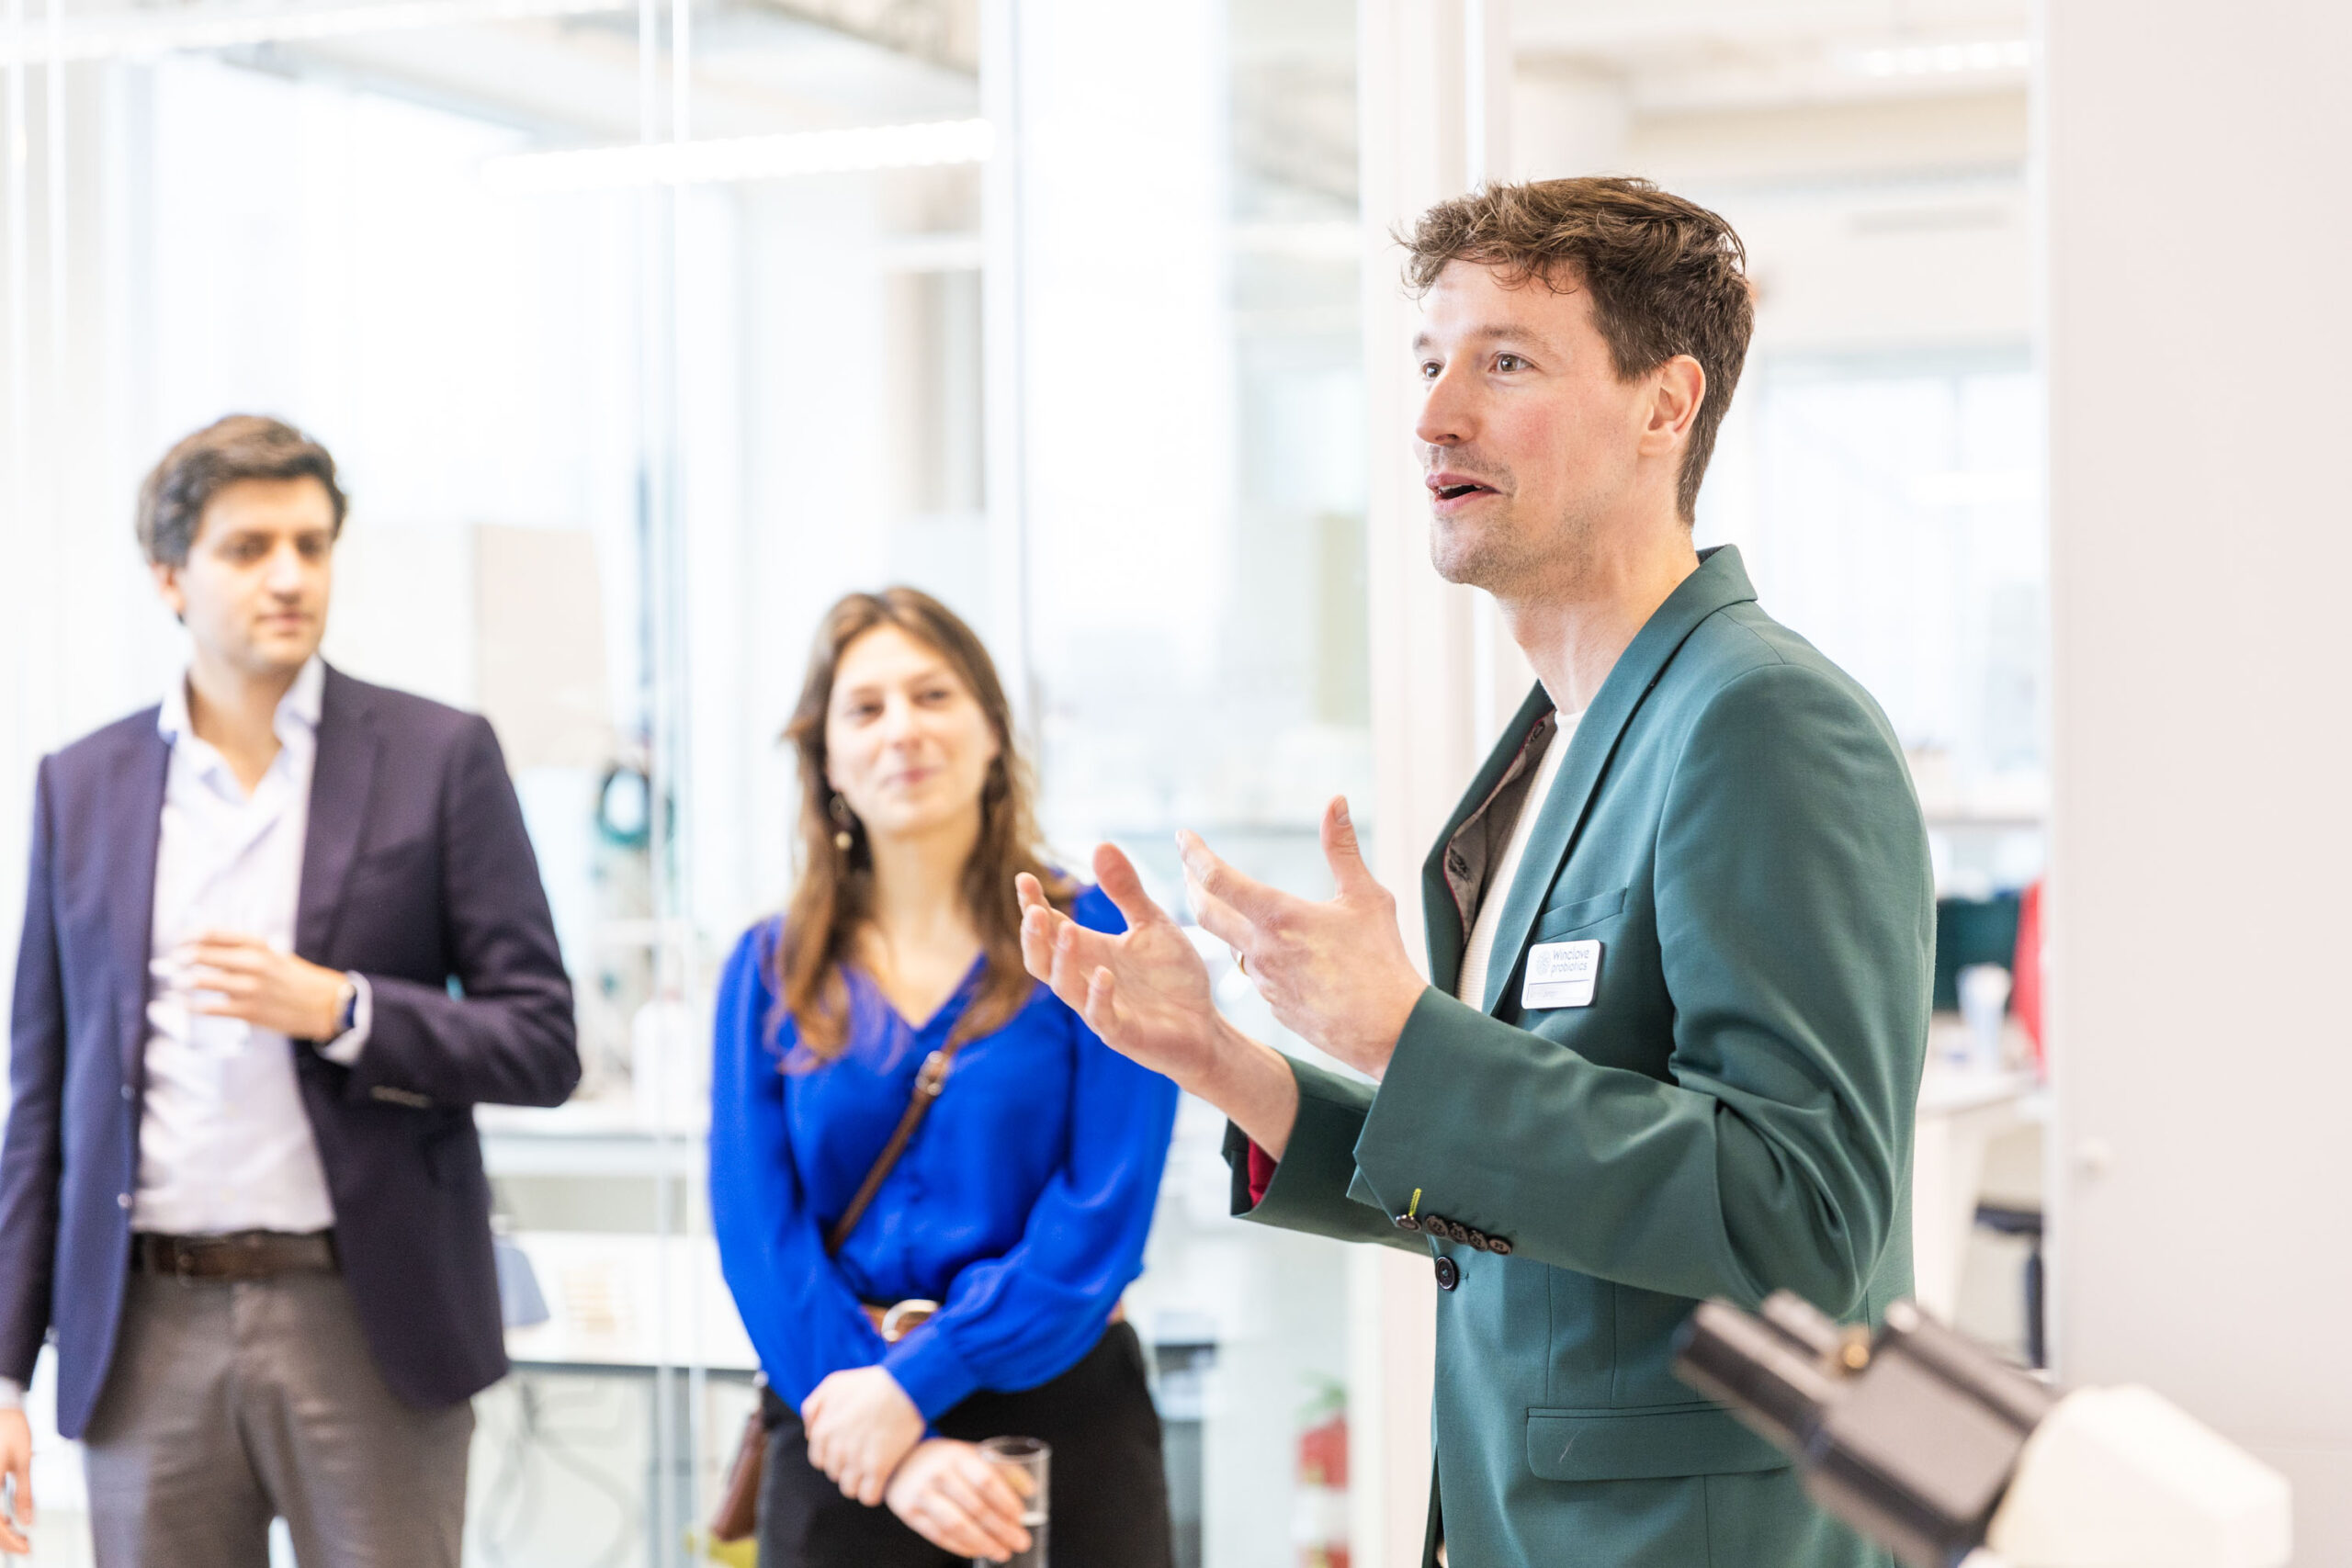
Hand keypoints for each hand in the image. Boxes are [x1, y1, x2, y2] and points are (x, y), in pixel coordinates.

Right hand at [1, 1407, 32, 1554]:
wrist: (0, 1405)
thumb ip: (24, 1493)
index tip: (25, 1547)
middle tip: (24, 1544)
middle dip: (4, 1538)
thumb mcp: (23, 1462)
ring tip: (17, 1531)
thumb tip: (27, 1520)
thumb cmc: (10, 1428)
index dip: (9, 1540)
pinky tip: (8, 1516)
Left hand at [172, 932, 350, 1040]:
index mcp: (260, 946)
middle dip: (183, 957)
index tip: (181, 939)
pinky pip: (212, 1008)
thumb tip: (208, 953)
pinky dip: (195, 1006)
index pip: (216, 934)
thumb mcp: (275, 957)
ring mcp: (251, 988)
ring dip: (184, 980)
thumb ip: (245, 955)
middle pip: (205, 955)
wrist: (325, 1005)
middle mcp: (254, 963)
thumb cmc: (297, 979)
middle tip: (174, 960)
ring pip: (204, 981)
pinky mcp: (249, 1011)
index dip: (192, 935)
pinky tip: (186, 1004)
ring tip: (177, 981)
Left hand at [801, 1367, 923, 1507]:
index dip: (834, 1455)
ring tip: (872, 1467)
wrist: (905, 1385)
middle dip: (847, 1466)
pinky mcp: (880, 1468)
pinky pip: (868, 1497)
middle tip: (864, 1452)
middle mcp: (837, 1449)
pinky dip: (873, 1492)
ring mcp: (858, 1461)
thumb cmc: (870, 1383)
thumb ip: (813, 1407)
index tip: (849, 1447)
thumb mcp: (833, 1384)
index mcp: (823, 1432)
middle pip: (835, 1474)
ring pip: (849, 1489)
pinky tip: (880, 1480)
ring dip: (859, 1481)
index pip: (819, 1461)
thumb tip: (809, 1432)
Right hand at [884, 1439, 1032, 1561]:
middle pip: (975, 1507)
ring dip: (984, 1543)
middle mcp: (938, 1474)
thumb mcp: (972, 1453)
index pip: (986, 1480)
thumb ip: (1002, 1468)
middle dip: (1002, 1529)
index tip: (1021, 1516)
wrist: (900, 1460)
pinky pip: (939, 1536)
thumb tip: (1031, 1490)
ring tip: (1002, 1552)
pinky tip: (978, 1550)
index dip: (1006, 1501)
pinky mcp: (909, 1513)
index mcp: (958, 1455)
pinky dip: (961, 1547)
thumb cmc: (946, 1460)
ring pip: (957, 1526)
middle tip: (1020, 1541)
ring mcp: (922, 1494)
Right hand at [1017, 847, 1227, 1092]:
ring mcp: (1101, 1008)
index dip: (1032, 905)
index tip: (1024, 878)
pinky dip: (1098, 996)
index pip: (1049, 927)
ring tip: (1067, 931)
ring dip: (1062, 960)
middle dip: (1033, 936)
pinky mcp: (1123, 1033)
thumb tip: (1100, 844)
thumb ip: (1127, 891)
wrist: (1205, 1025)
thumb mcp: (1152, 924)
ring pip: (1065, 987)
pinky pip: (1101, 1017)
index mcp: (1090, 951)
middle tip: (1034, 910)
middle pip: (1041, 960)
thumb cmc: (1174, 978)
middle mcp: (1087, 979)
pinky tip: (1103, 974)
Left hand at [1181, 796, 1425, 1078]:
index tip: (1182, 838)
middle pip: (1206, 914)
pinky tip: (1270, 951)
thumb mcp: (1367, 896)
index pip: (1218, 879)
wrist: (1390, 1031)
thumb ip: (1343, 848)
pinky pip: (1256, 974)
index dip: (1194, 855)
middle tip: (1186, 869)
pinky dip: (1255, 955)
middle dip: (1190, 886)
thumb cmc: (1383, 960)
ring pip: (1233, 946)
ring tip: (1226, 905)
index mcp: (1279, 916)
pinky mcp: (1275, 1007)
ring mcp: (1265, 983)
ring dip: (1225, 922)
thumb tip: (1335, 801)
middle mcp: (1261, 950)